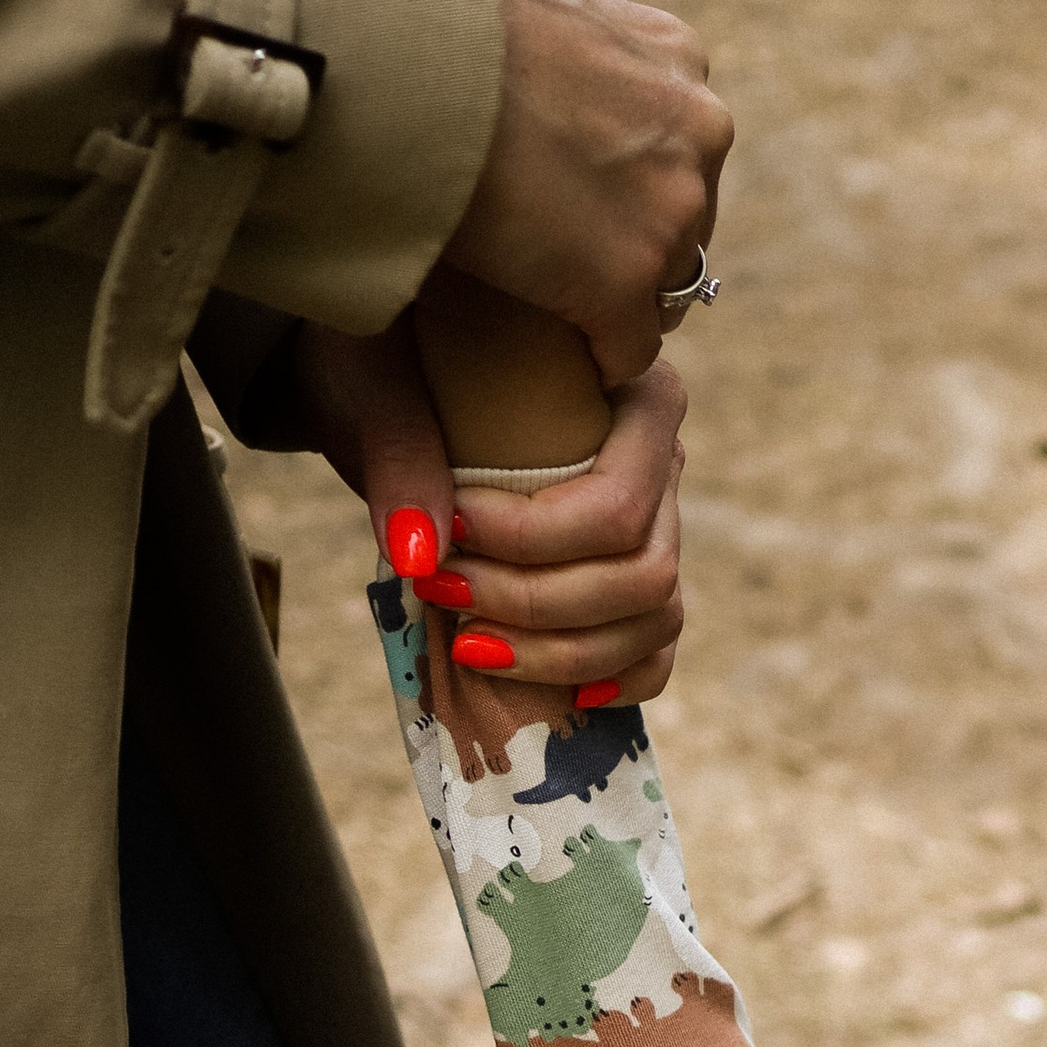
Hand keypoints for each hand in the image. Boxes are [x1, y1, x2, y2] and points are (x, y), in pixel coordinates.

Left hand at [295, 323, 688, 704]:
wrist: (397, 369)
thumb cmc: (395, 352)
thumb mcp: (382, 376)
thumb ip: (400, 454)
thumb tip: (420, 552)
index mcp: (635, 390)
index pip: (617, 504)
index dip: (533, 541)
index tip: (452, 528)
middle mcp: (665, 461)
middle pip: (644, 573)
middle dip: (539, 604)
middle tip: (443, 591)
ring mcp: (660, 524)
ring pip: (654, 618)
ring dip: (562, 653)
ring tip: (468, 644)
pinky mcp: (635, 576)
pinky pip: (656, 649)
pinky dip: (614, 679)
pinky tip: (561, 694)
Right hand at [443, 0, 733, 389]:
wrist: (405, 68)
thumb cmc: (441, 29)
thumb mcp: (543, 3)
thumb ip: (585, 45)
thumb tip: (567, 74)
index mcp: (679, 58)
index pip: (684, 145)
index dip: (636, 184)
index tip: (590, 202)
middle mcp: (698, 132)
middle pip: (687, 219)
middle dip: (637, 242)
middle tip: (570, 258)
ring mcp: (670, 212)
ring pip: (668, 288)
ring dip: (622, 301)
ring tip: (566, 307)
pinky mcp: (627, 284)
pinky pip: (633, 348)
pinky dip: (604, 357)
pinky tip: (570, 354)